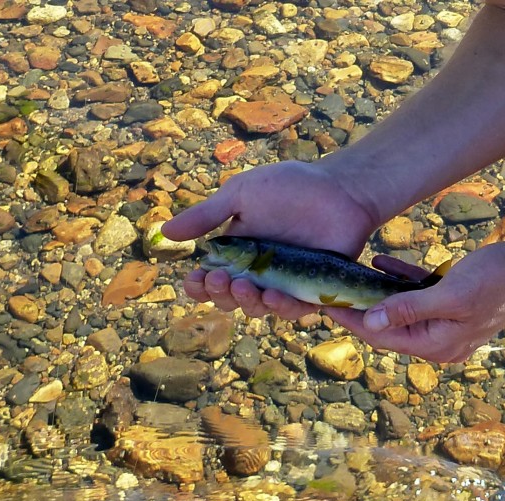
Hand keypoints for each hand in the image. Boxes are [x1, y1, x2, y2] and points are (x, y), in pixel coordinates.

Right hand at [161, 161, 378, 318]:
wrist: (339, 188)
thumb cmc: (290, 187)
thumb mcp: (241, 195)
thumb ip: (206, 215)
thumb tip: (165, 232)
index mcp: (238, 253)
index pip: (211, 279)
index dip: (199, 285)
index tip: (194, 279)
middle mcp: (259, 273)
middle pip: (232, 299)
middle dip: (221, 294)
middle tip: (221, 278)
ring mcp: (286, 284)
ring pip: (260, 308)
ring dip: (247, 302)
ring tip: (244, 286)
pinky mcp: (313, 291)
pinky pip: (295, 309)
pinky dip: (282, 306)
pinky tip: (272, 295)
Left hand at [326, 236, 504, 362]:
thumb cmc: (498, 278)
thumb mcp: (451, 294)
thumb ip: (410, 308)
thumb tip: (371, 320)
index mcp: (438, 345)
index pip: (383, 335)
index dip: (352, 319)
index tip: (324, 303)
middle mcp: (440, 341)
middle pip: (389, 326)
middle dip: (360, 307)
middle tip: (329, 287)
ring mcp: (447, 324)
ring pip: (402, 310)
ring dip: (378, 292)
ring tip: (348, 274)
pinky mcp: (454, 304)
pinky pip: (419, 296)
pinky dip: (400, 282)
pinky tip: (381, 263)